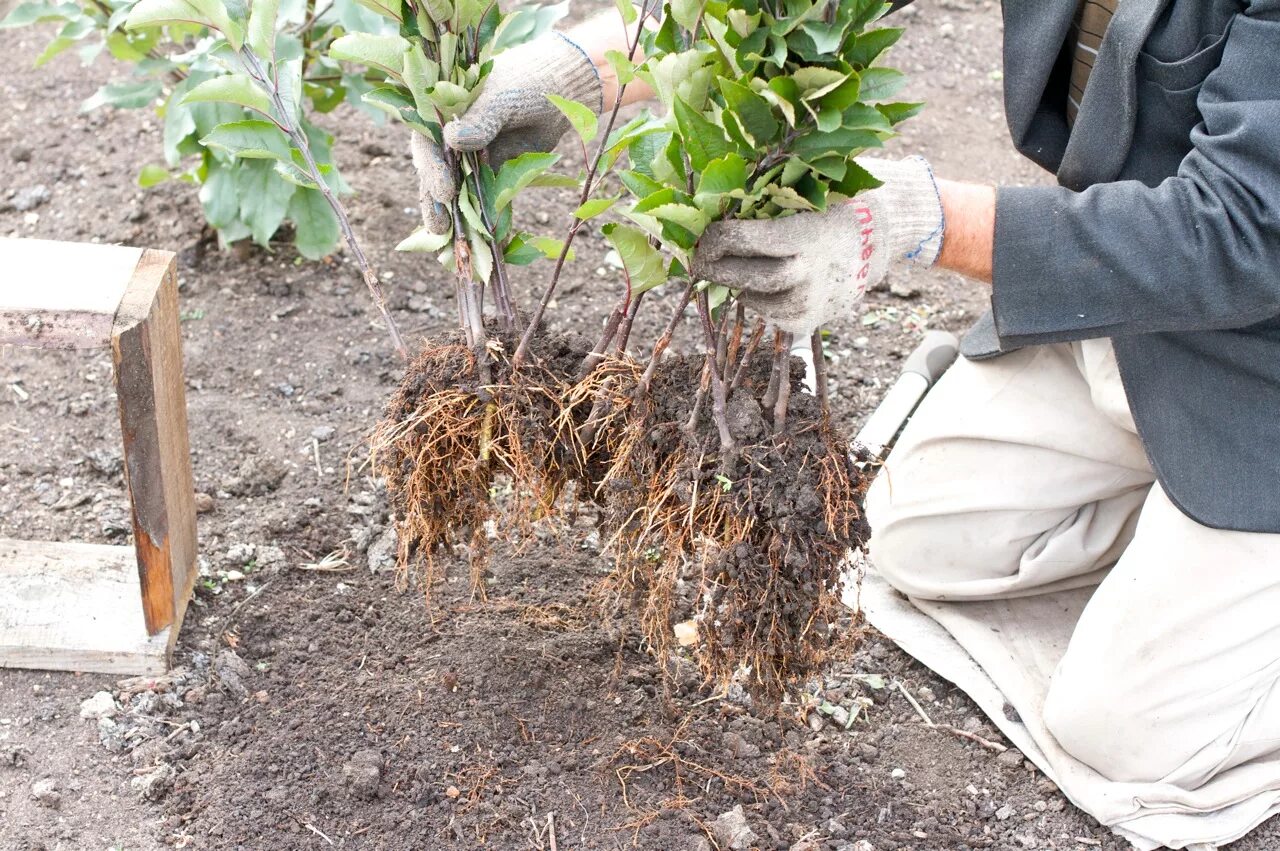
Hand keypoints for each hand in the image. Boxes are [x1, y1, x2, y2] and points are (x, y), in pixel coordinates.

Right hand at [410, 32, 602, 232]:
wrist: (563, 90)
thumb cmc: (528, 83)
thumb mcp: (503, 99)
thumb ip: (480, 120)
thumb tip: (452, 140)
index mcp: (445, 115)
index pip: (427, 144)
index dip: (431, 169)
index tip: (444, 191)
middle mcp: (453, 140)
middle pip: (437, 174)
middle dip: (437, 204)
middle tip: (440, 229)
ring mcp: (474, 159)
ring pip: (459, 193)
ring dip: (457, 219)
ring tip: (454, 246)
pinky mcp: (495, 174)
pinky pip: (487, 201)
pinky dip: (487, 221)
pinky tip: (488, 243)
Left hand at [691, 156, 944, 334]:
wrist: (876, 241)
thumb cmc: (829, 207)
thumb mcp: (804, 191)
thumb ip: (763, 196)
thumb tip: (704, 201)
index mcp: (805, 232)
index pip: (743, 240)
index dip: (712, 239)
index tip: (699, 236)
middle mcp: (808, 272)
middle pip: (745, 277)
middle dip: (715, 268)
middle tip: (698, 260)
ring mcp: (809, 302)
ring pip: (753, 298)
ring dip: (737, 282)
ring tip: (735, 266)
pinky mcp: (807, 323)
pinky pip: (767, 314)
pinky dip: (757, 299)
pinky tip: (764, 283)